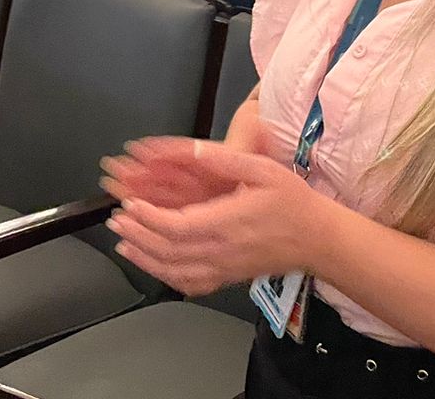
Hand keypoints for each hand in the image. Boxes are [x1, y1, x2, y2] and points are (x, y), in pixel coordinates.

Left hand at [103, 138, 333, 294]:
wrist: (317, 239)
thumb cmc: (293, 202)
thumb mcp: (263, 168)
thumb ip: (225, 161)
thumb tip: (194, 150)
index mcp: (229, 221)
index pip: (177, 225)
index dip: (148, 217)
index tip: (131, 203)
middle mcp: (223, 249)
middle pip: (167, 249)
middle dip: (136, 233)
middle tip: (117, 217)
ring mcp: (224, 267)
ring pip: (172, 270)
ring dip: (143, 256)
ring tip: (123, 240)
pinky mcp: (226, 277)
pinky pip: (188, 284)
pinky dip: (164, 277)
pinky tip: (151, 265)